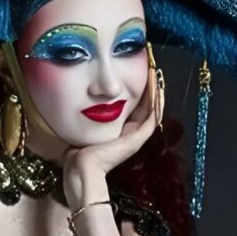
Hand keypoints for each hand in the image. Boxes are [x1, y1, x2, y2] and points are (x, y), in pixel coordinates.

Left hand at [62, 66, 161, 192]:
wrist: (83, 165)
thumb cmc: (80, 150)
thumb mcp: (87, 126)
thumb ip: (90, 115)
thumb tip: (85, 100)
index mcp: (120, 130)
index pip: (134, 107)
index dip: (138, 91)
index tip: (138, 74)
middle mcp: (130, 132)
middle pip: (145, 106)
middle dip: (148, 88)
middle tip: (151, 70)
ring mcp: (136, 136)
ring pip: (152, 110)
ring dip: (155, 92)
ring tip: (155, 75)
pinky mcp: (138, 138)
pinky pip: (153, 116)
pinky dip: (156, 102)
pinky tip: (156, 88)